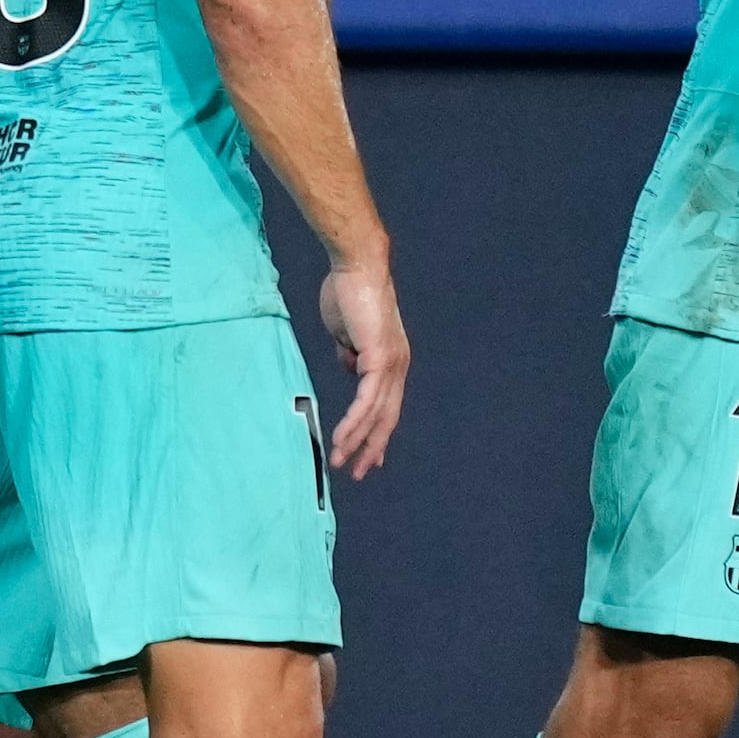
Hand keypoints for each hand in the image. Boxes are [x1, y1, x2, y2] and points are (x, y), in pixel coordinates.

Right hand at [313, 251, 407, 476]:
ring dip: (357, 441)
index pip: (387, 405)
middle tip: (358, 472)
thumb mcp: (346, 334)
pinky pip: (366, 399)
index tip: (369, 456)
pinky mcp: (379, 357)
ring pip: (376, 414)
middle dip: (371, 447)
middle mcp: (397, 366)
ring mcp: (391, 363)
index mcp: (391, 361)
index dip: (377, 432)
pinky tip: (342, 439)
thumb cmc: (348, 292)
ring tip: (341, 463)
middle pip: (387, 417)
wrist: (356, 265)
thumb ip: (349, 355)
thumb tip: (350, 370)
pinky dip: (354, 422)